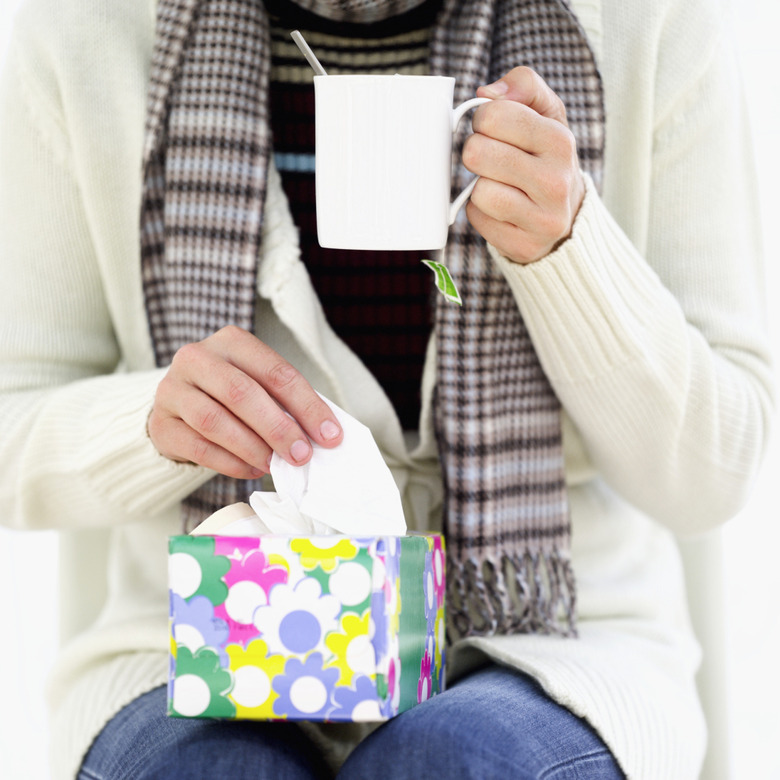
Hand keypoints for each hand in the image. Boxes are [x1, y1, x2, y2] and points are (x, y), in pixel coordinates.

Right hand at [147, 326, 342, 478]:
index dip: (307, 406)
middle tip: (301, 455)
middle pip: (242, 393)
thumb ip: (287, 404)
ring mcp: (172, 390)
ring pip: (215, 421)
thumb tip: (325, 434)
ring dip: (253, 447)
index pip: (276, 372)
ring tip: (274, 464)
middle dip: (278, 428)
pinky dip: (231, 463)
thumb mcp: (260, 387)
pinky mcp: (160, 424)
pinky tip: (252, 470)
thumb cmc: (232, 397)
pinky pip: (198, 447)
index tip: (330, 435)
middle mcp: (197, 358)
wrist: (179, 408)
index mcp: (231, 341)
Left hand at [462, 66, 585, 263]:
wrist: (567, 216)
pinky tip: (501, 209)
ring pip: (479, 191)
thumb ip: (523, 86)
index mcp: (559, 141)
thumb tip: (487, 93)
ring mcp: (542, 219)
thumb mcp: (547, 113)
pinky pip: (478, 219)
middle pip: (477, 153)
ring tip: (500, 184)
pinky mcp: (523, 246)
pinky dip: (481, 212)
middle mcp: (556, 181)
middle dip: (476, 152)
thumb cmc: (546, 157)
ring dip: (480, 186)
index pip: (493, 115)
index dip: (483, 119)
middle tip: (492, 158)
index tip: (493, 129)